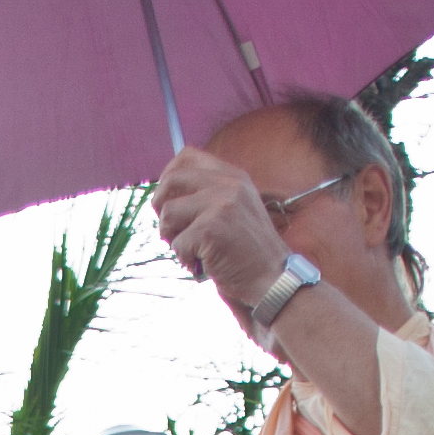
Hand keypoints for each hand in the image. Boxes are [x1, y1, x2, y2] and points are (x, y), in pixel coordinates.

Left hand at [151, 148, 289, 316]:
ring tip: (192, 251)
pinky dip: (184, 260)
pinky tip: (202, 265)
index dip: (168, 176)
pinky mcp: (211, 229)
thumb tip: (165, 196)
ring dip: (172, 238)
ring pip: (168, 213)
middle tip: (170, 230)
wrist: (273, 278)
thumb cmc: (248, 251)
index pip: (187, 157)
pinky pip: (177, 243)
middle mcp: (228, 184)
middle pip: (171, 181)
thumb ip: (209, 195)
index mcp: (233, 175)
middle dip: (161, 208)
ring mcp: (220, 204)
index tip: (166, 199)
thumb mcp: (236, 209)